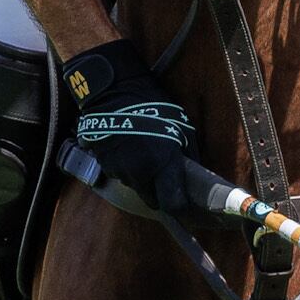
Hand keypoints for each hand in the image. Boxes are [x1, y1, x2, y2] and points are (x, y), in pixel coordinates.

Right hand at [60, 38, 199, 215]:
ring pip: (134, 186)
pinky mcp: (105, 164)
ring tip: (143, 154)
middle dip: (158, 193)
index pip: (173, 203)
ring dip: (140, 178)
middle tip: (163, 177)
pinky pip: (119, 174)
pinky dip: (125, 168)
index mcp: (163, 165)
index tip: (183, 206)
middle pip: (151, 199)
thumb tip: (194, 173)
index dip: (179, 208)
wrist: (114, 92)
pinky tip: (128, 149)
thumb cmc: (153, 106)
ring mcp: (120, 170)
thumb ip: (188, 155)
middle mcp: (140, 173)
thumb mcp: (182, 127)